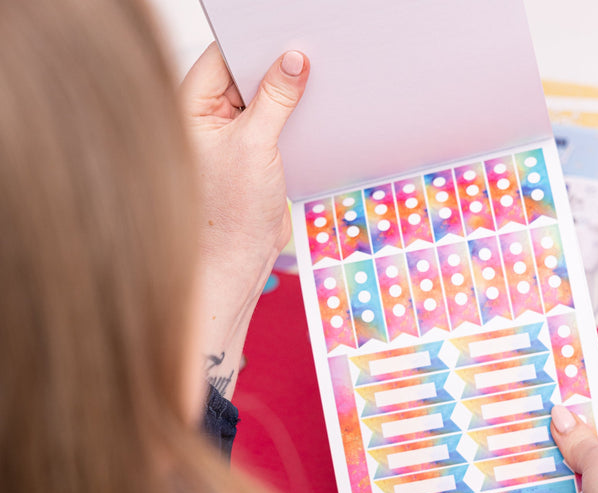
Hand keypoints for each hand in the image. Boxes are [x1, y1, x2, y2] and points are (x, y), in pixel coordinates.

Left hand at [180, 44, 308, 397]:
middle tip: (309, 58)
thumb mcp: (256, 146)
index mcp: (192, 108)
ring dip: (288, 97)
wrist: (240, 261)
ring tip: (315, 86)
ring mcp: (232, 135)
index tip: (287, 37)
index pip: (223, 57)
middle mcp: (209, 118)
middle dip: (275, 69)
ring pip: (263, 99)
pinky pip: (276, 123)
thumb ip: (274, 99)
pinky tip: (312, 115)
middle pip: (245, 75)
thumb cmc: (230, 215)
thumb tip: (292, 61)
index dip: (254, 44)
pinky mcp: (254, 153)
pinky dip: (294, 118)